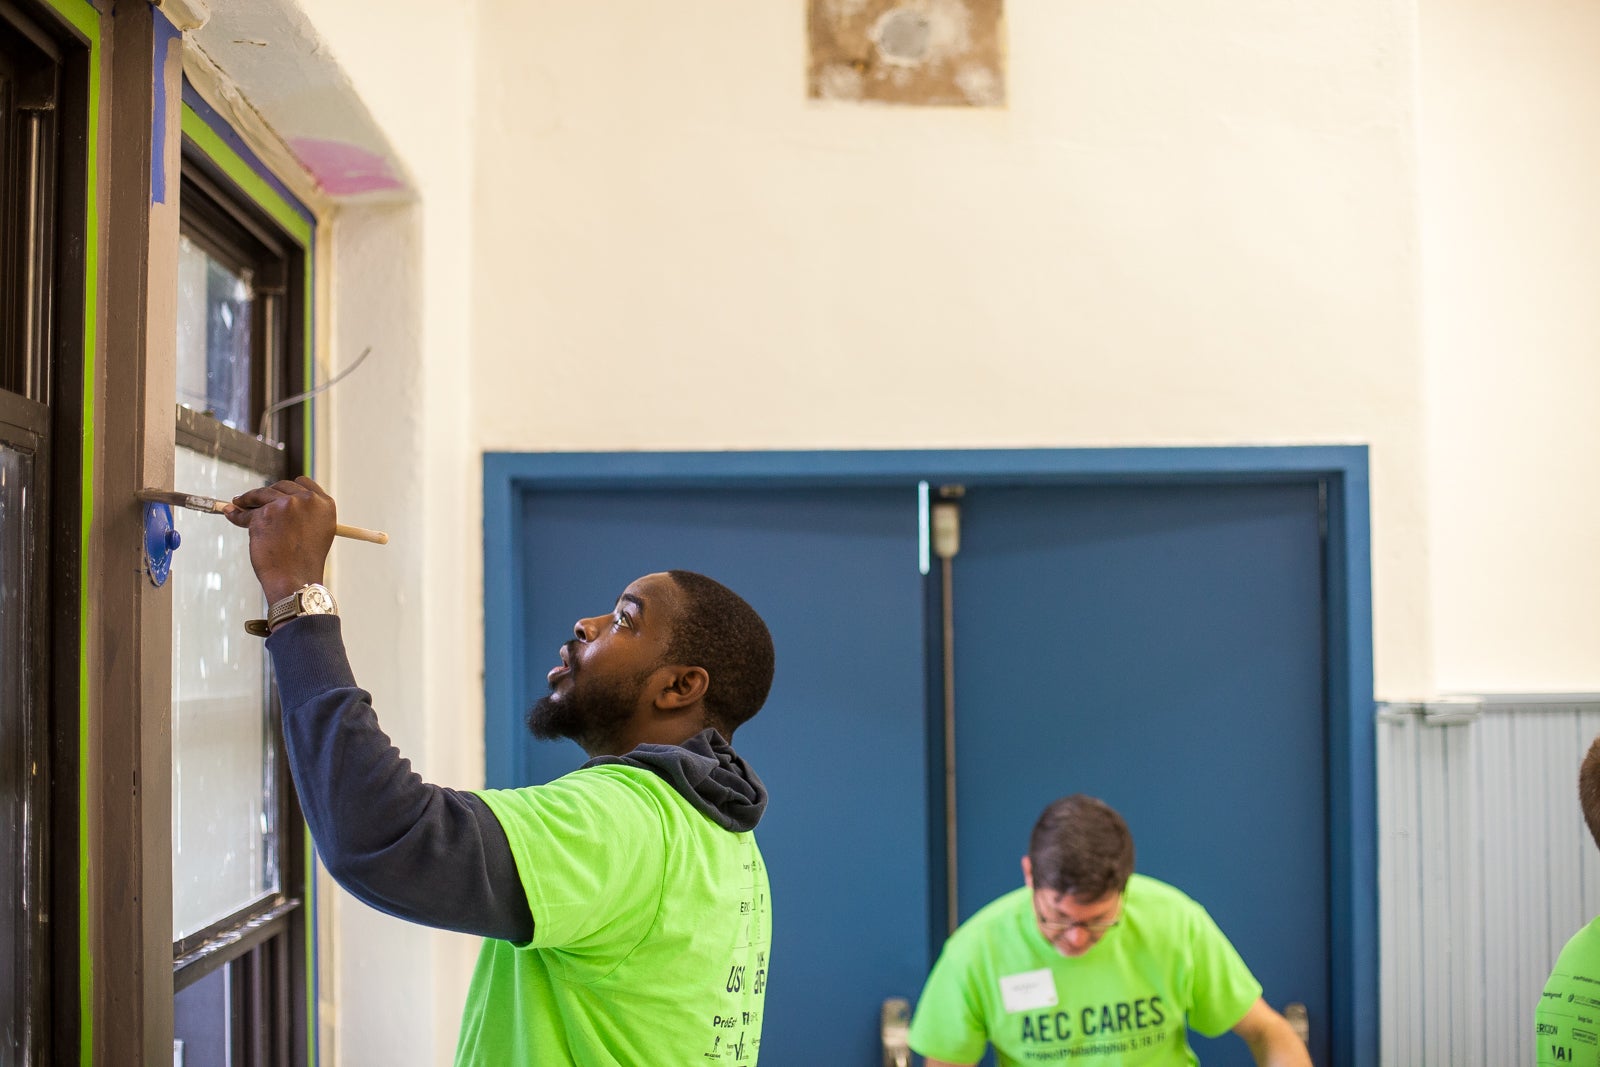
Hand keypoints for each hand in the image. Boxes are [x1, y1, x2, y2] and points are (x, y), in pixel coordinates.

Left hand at [226, 476, 337, 603]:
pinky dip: (237, 515)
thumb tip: (278, 502)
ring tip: (238, 504)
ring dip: (248, 499)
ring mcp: (288, 504)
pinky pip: (247, 511)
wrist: (295, 579)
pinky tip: (231, 514)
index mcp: (325, 504)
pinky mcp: (266, 512)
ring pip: (262, 494)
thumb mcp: (316, 532)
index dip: (288, 488)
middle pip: (282, 486)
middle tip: (253, 500)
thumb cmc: (304, 562)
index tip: (277, 493)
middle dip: (267, 493)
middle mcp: (309, 500)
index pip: (304, 483)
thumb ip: (304, 514)